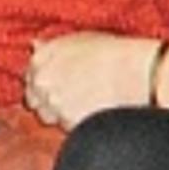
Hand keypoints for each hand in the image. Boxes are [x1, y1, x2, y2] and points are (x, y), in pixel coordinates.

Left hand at [24, 33, 163, 127]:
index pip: (30, 80)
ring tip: (88, 106)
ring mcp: (54, 103)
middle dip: (51, 102)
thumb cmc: (113, 54)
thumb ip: (51, 46)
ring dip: (63, 115)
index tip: (60, 87)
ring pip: (51, 118)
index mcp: (40, 59)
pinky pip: (69, 129)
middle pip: (36, 102)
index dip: (46, 86)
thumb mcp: (78, 40)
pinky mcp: (69, 123)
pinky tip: (96, 114)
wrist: (139, 73)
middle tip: (76, 98)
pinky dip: (79, 125)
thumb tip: (35, 46)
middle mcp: (42, 81)